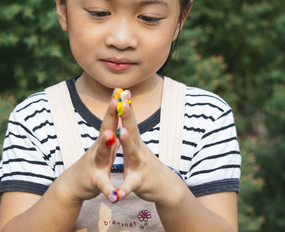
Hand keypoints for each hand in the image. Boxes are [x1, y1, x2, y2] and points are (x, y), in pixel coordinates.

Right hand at [59, 94, 121, 202]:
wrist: (73, 186)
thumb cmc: (93, 164)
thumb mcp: (103, 146)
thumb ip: (111, 131)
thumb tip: (119, 114)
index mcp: (104, 141)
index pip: (111, 119)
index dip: (116, 105)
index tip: (121, 89)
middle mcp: (98, 149)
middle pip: (105, 129)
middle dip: (111, 115)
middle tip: (115, 101)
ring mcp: (95, 163)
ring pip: (101, 152)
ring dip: (105, 143)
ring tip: (111, 135)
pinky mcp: (94, 181)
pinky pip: (102, 185)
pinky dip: (108, 190)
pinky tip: (114, 196)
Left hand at [113, 90, 184, 204]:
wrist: (166, 188)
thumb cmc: (147, 164)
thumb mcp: (138, 145)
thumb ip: (131, 129)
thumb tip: (126, 110)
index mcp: (135, 141)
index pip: (130, 120)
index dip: (125, 105)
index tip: (121, 89)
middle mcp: (139, 150)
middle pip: (132, 130)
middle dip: (126, 116)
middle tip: (121, 102)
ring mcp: (140, 165)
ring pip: (132, 153)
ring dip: (127, 143)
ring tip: (120, 133)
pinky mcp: (139, 182)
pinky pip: (131, 185)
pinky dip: (124, 189)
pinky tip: (118, 194)